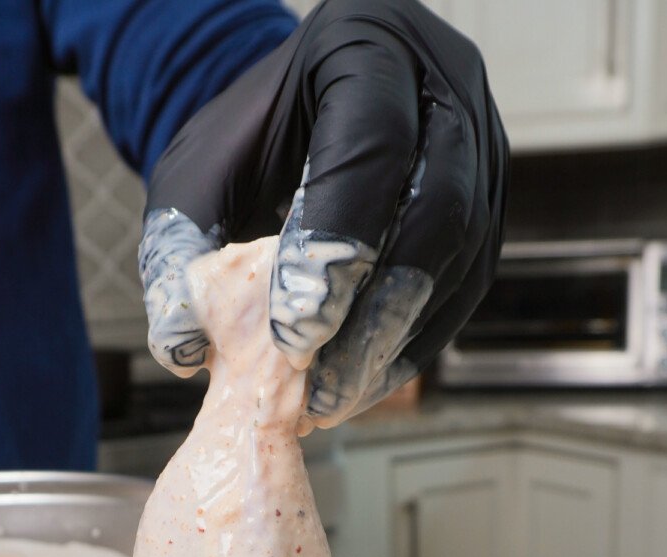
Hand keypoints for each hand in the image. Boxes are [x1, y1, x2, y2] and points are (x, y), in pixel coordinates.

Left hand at [138, 0, 507, 428]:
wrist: (307, 117)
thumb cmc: (256, 135)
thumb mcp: (198, 169)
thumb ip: (179, 245)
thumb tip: (181, 344)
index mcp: (368, 48)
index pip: (371, 147)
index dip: (336, 245)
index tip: (289, 334)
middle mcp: (444, 90)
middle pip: (439, 207)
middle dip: (376, 310)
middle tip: (318, 384)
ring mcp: (479, 150)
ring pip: (463, 256)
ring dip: (397, 339)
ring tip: (333, 397)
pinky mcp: (487, 209)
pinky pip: (467, 288)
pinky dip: (416, 344)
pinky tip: (364, 382)